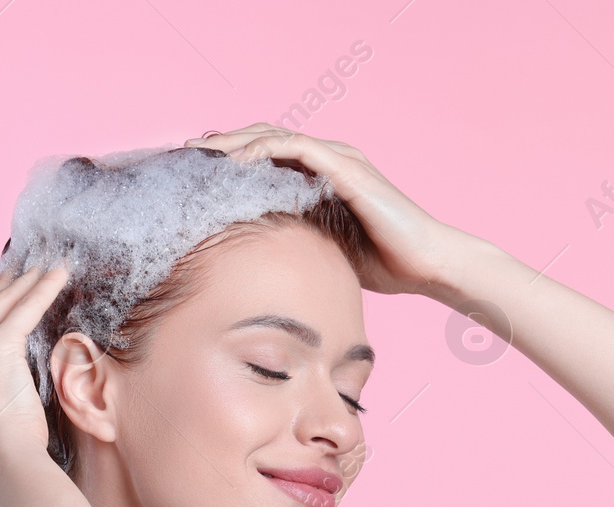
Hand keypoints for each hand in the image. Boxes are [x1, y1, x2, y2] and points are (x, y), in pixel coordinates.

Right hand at [0, 264, 69, 470]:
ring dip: (27, 283)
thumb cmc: (2, 455)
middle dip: (6, 289)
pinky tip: (59, 275)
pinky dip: (43, 289)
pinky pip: (24, 309)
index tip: (2, 293)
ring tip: (46, 267)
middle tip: (23, 269)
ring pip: (2, 306)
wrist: (3, 465)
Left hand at [185, 123, 467, 297]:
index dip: (231, 157)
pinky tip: (237, 163)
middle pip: (265, 138)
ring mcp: (339, 160)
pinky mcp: (346, 169)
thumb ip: (295, 238)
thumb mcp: (323, 248)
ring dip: (235, 141)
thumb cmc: (383, 263)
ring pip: (275, 136)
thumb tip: (253, 254)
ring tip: (202, 153)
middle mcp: (329, 159)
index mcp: (322, 176)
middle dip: (224, 143)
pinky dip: (263, 150)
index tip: (197, 171)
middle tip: (188, 154)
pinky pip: (296, 148)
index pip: (268, 156)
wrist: (426, 263)